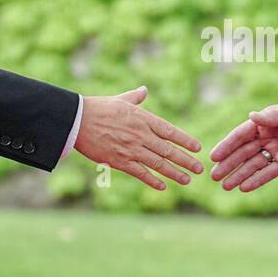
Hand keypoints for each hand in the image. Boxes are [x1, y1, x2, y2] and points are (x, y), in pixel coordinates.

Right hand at [74, 86, 202, 189]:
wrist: (77, 120)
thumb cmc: (98, 108)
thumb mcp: (120, 100)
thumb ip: (135, 97)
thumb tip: (144, 90)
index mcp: (143, 119)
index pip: (170, 131)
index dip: (185, 140)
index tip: (198, 148)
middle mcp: (141, 135)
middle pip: (169, 150)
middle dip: (186, 160)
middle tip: (200, 168)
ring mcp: (131, 149)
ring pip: (158, 163)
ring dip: (174, 173)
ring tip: (187, 179)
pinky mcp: (120, 161)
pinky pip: (140, 173)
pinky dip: (152, 180)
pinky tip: (163, 186)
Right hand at [209, 100, 277, 191]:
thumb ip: (273, 117)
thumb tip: (251, 116)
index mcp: (265, 122)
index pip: (241, 135)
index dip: (227, 145)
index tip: (214, 156)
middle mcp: (267, 137)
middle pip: (243, 152)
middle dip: (229, 164)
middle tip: (214, 176)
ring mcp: (276, 151)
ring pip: (253, 165)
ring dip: (239, 174)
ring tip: (225, 186)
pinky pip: (269, 173)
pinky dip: (257, 180)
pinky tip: (244, 187)